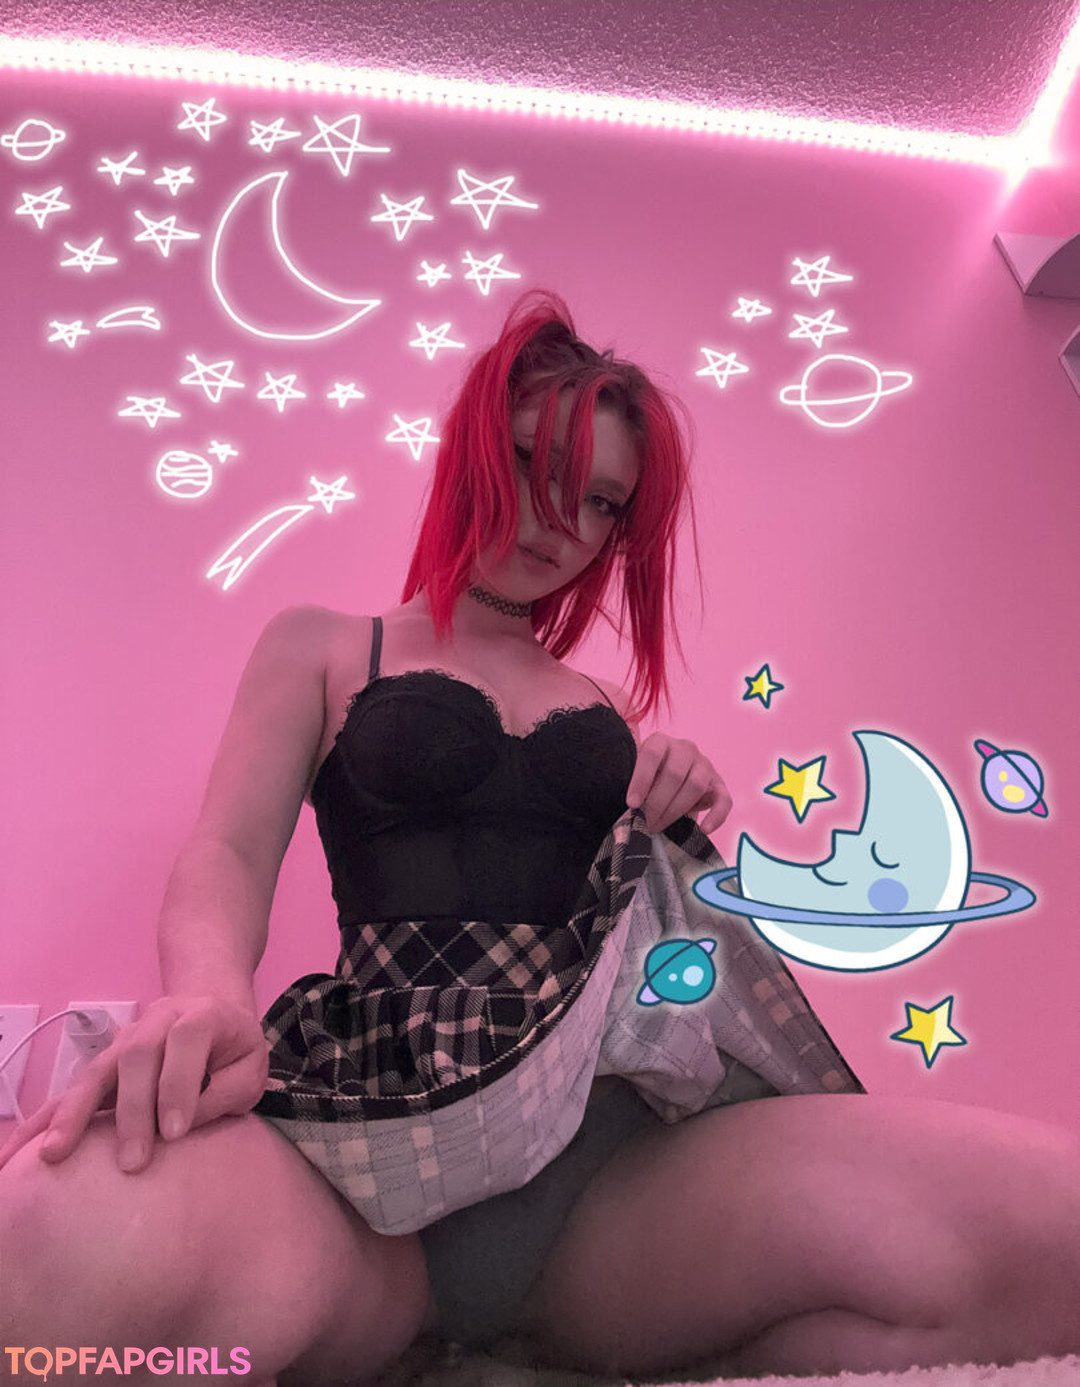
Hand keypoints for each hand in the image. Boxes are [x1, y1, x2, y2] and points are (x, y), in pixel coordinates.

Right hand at [0, 995, 268, 1174]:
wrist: (211, 1011)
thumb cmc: (235, 1050)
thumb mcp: (251, 1069)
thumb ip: (226, 1093)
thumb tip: (182, 1127)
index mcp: (201, 1015)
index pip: (185, 1040)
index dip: (178, 1084)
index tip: (175, 1133)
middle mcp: (157, 1020)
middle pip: (137, 1056)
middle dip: (132, 1109)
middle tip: (132, 1161)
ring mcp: (125, 1039)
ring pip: (97, 1069)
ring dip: (75, 1111)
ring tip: (56, 1153)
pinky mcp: (104, 1063)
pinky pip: (72, 1086)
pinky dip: (48, 1116)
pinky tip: (25, 1147)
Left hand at [625, 732, 732, 835]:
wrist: (671, 780)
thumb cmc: (650, 778)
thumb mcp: (639, 774)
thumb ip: (636, 784)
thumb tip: (632, 806)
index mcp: (661, 741)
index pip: (652, 755)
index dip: (641, 780)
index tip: (632, 803)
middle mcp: (685, 749)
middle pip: (675, 774)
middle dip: (658, 803)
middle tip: (647, 822)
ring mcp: (705, 765)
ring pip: (696, 786)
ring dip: (677, 810)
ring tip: (661, 825)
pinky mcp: (719, 784)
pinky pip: (723, 800)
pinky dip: (716, 816)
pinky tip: (704, 829)